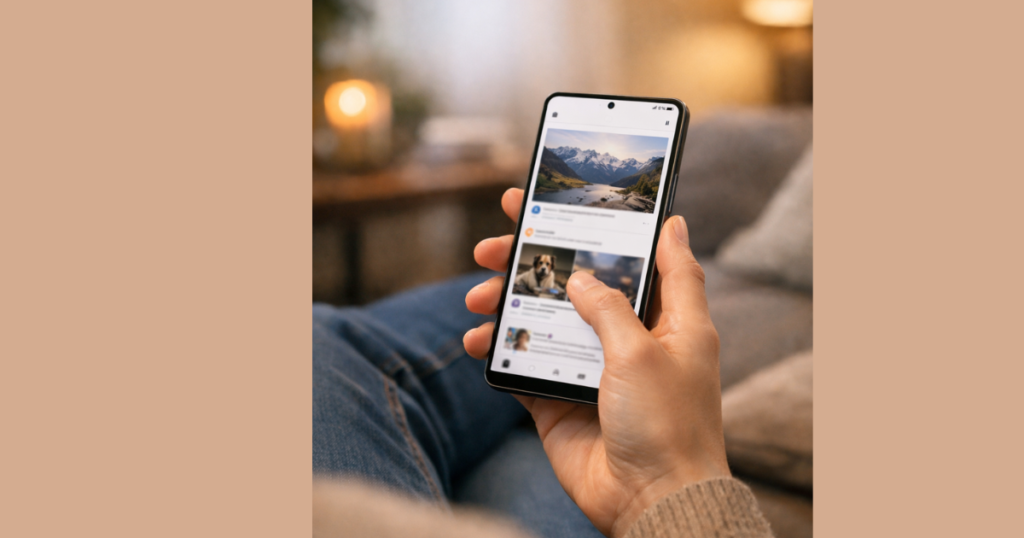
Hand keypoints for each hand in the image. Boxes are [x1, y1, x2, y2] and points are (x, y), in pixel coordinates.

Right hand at [464, 188, 729, 537]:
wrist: (650, 500)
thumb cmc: (667, 424)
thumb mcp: (646, 349)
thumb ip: (613, 303)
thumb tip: (586, 270)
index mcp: (667, 318)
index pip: (639, 253)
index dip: (610, 221)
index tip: (572, 195)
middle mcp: (630, 337)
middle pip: (578, 281)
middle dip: (534, 258)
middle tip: (495, 240)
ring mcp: (592, 366)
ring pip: (543, 316)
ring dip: (508, 301)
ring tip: (476, 293)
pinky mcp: (561, 397)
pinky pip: (523, 362)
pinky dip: (498, 349)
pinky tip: (477, 339)